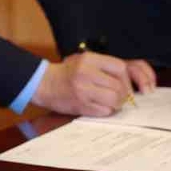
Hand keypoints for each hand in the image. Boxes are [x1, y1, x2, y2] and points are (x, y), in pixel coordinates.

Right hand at [33, 51, 155, 116]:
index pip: (120, 68)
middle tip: (119, 96)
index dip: (126, 79)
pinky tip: (100, 106)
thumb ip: (104, 67)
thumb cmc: (67, 73)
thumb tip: (127, 82)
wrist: (44, 83)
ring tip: (111, 102)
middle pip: (119, 86)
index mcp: (89, 59)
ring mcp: (83, 90)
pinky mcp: (81, 105)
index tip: (124, 85)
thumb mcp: (84, 60)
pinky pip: (104, 111)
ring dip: (116, 104)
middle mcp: (86, 73)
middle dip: (123, 94)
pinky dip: (106, 110)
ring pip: (114, 100)